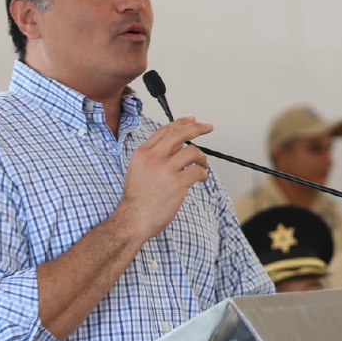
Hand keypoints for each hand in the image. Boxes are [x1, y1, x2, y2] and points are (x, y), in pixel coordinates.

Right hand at [118, 116, 212, 240]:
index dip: (182, 122)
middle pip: (180, 134)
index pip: (165, 130)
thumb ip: (154, 156)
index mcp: (143, 153)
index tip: (193, 120)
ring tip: (203, 165)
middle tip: (208, 127)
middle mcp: (154, 158)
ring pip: (192, 152)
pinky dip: (203, 173)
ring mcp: (166, 170)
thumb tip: (176, 147)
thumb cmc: (137, 199)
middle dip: (198, 128)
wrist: (133, 220)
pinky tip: (201, 178)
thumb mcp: (138, 170)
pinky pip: (197, 171)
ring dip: (202, 158)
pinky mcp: (177, 183)